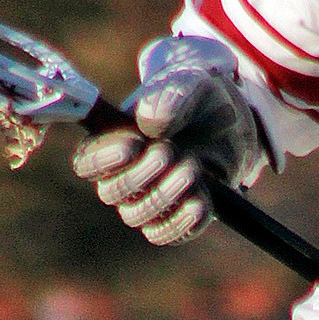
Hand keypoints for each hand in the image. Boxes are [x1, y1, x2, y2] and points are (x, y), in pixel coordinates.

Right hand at [71, 35, 267, 244]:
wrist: (232, 122)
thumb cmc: (197, 99)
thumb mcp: (190, 85)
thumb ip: (170, 96)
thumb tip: (152, 123)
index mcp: (111, 141)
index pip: (86, 163)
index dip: (103, 159)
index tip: (133, 144)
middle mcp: (122, 175)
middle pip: (111, 192)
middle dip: (141, 174)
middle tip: (170, 152)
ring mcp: (147, 199)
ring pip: (137, 216)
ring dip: (165, 195)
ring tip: (192, 168)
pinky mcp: (174, 217)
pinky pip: (166, 234)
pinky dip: (182, 221)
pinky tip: (200, 201)